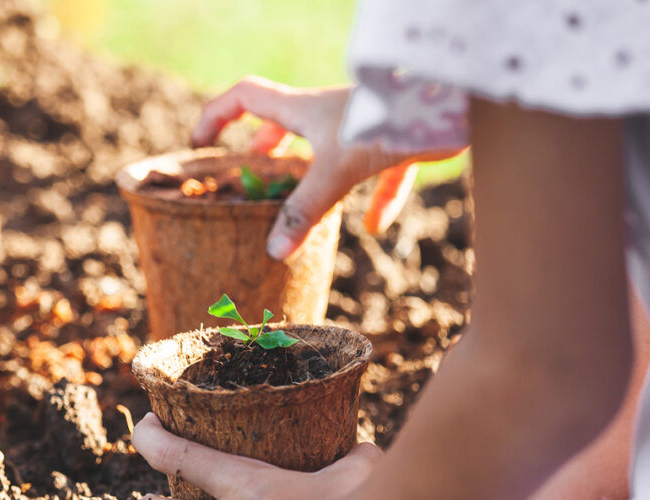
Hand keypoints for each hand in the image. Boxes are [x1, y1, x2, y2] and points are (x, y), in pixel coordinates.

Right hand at [192, 77, 447, 258]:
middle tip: (251, 172)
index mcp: (300, 109)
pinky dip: (375, 198)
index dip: (215, 117)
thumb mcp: (335, 170)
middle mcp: (326, 114)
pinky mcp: (394, 143)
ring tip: (303, 200)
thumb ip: (303, 211)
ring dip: (311, 171)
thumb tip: (272, 252)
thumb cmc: (384, 122)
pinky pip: (380, 173)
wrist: (448, 105)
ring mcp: (360, 127)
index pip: (242, 97)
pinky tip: (376, 225)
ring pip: (326, 147)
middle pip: (282, 121)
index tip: (201, 146)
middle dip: (263, 146)